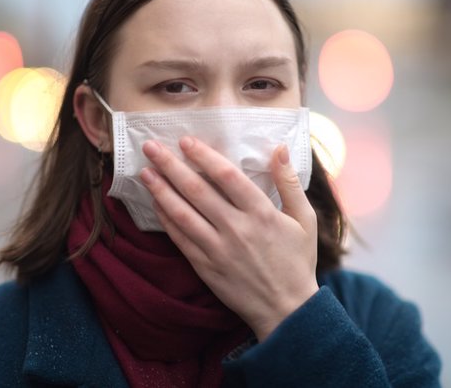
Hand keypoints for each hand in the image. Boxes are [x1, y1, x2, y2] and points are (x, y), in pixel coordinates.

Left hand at [139, 136, 318, 340]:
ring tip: (145, 172)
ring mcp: (218, 249)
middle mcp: (236, 229)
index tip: (186, 141)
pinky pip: (180, 239)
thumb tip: (279, 148)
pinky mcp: (205, 267)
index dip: (204, 156)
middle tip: (150, 147)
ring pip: (182, 214)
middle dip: (171, 165)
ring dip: (160, 190)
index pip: (226, 176)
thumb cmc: (297, 261)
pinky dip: (165, 219)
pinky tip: (155, 204)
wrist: (286, 309)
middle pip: (197, 190)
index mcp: (261, 213)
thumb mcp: (305, 220)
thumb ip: (290, 183)